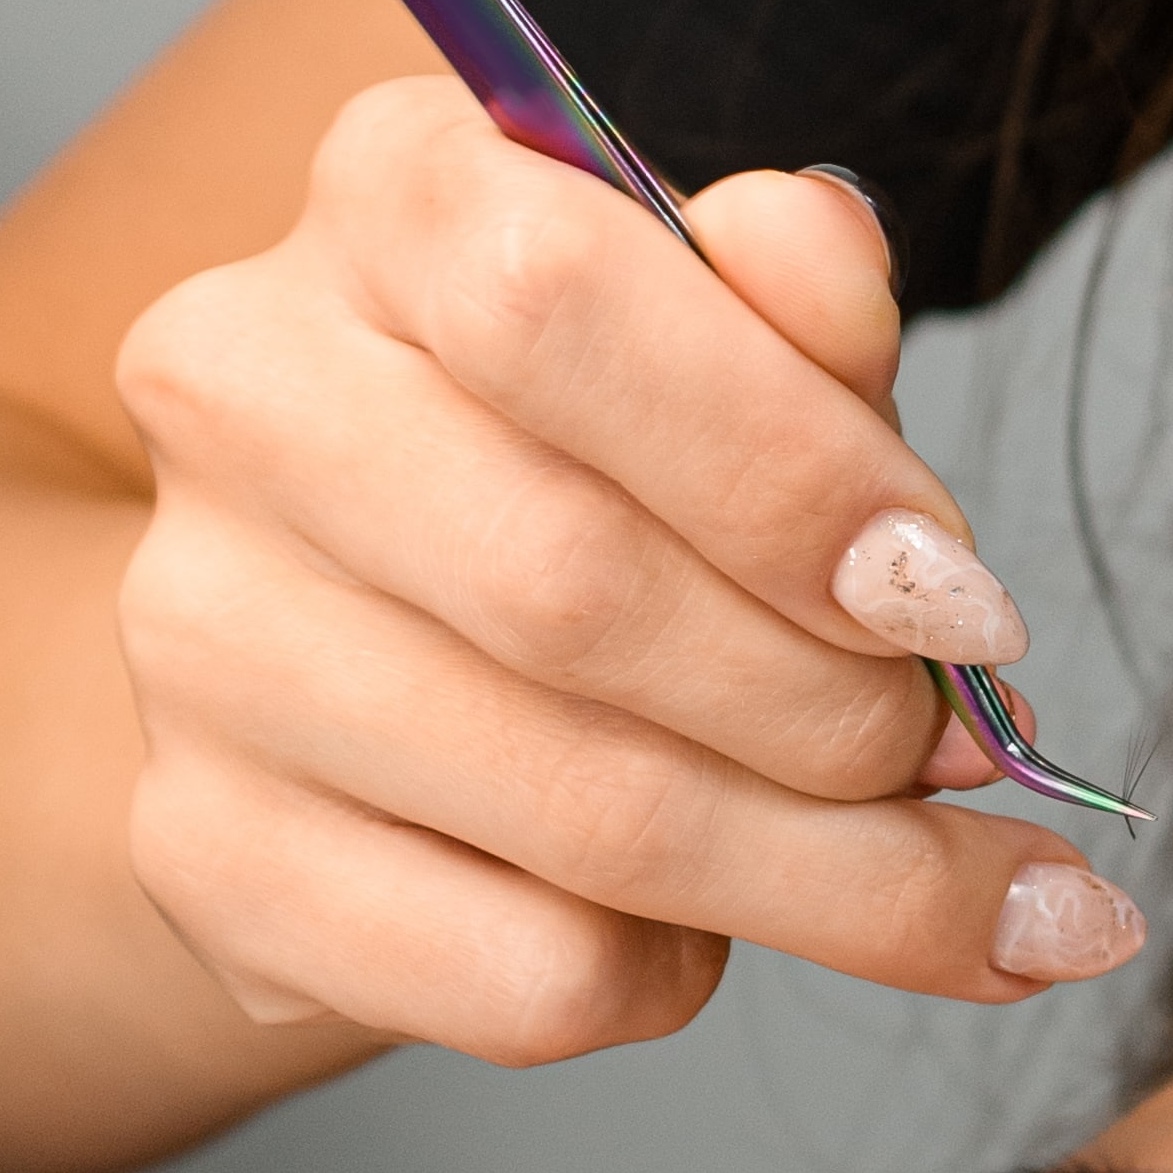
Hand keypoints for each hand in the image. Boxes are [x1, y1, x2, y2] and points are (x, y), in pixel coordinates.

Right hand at [112, 79, 1145, 1060]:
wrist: (365, 643)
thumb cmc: (597, 459)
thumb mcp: (728, 340)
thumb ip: (798, 297)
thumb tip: (829, 264)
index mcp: (386, 200)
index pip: (553, 297)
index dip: (790, 470)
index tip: (960, 602)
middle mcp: (244, 395)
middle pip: (575, 587)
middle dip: (844, 713)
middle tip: (974, 753)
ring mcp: (198, 637)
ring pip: (583, 813)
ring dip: (833, 879)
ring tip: (967, 888)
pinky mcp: (208, 852)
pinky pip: (526, 972)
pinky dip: (683, 971)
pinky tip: (726, 933)